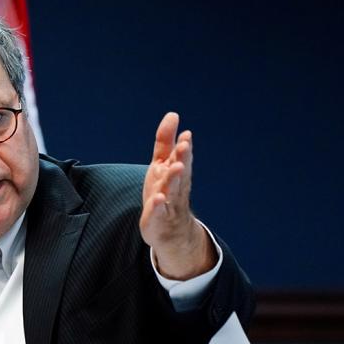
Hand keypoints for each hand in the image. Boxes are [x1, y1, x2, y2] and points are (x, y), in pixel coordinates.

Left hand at [140, 112, 216, 279]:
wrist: (169, 229)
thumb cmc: (165, 190)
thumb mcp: (162, 164)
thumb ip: (165, 141)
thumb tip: (173, 114)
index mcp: (175, 172)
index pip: (180, 157)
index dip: (182, 147)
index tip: (186, 134)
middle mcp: (175, 186)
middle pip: (180, 171)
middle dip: (183, 158)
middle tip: (185, 145)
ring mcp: (168, 203)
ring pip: (172, 189)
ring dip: (173, 178)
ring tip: (175, 167)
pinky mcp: (158, 218)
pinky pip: (159, 212)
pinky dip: (159, 205)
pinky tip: (158, 198)